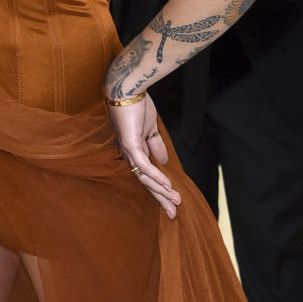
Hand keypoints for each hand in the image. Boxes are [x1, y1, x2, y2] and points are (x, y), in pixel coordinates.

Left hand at [108, 96, 180, 219]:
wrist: (128, 88)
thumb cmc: (137, 105)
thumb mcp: (150, 129)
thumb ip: (156, 146)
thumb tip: (164, 163)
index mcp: (134, 151)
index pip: (147, 176)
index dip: (160, 190)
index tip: (173, 202)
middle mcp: (129, 154)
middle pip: (145, 182)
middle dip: (160, 198)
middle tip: (174, 213)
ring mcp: (128, 150)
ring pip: (144, 177)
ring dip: (161, 190)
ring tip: (175, 201)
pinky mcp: (130, 143)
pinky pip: (144, 164)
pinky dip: (155, 175)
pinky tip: (167, 185)